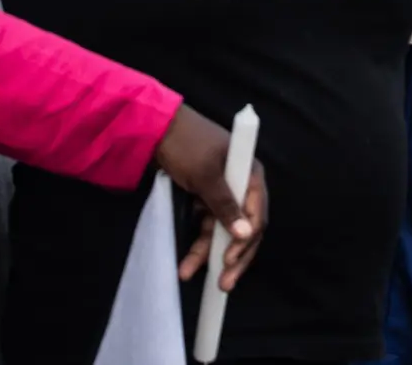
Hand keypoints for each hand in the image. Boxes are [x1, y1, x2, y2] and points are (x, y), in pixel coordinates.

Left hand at [155, 106, 266, 289]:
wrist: (154, 127)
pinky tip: (188, 262)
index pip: (257, 213)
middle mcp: (240, 183)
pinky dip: (199, 243)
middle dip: (232, 257)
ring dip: (208, 254)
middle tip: (223, 284)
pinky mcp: (206, 197)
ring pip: (222, 231)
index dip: (246, 239)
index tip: (229, 259)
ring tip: (189, 274)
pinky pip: (207, 225)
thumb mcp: (205, 176)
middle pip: (243, 227)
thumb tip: (245, 234)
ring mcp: (223, 191)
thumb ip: (225, 206)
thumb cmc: (186, 145)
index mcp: (249, 172)